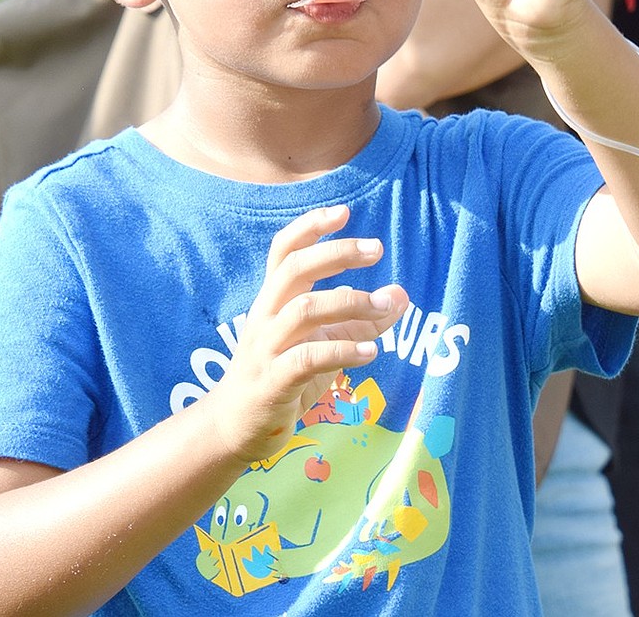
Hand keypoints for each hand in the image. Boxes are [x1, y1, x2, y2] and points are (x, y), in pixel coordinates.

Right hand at [206, 205, 406, 466]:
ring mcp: (265, 348)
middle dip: (336, 253)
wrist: (237, 428)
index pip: (284, 250)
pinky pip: (307, 358)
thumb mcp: (325, 343)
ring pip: (303, 310)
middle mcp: (265, 316)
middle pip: (293, 269)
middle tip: (376, 248)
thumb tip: (401, 294)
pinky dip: (342, 349)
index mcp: (274, 300)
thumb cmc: (284, 377)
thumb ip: (361, 320)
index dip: (310, 227)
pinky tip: (371, 351)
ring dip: (350, 303)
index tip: (344, 211)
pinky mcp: (272, 382)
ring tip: (387, 306)